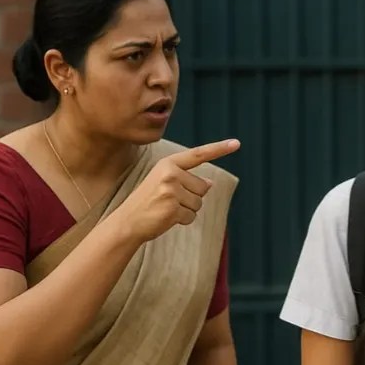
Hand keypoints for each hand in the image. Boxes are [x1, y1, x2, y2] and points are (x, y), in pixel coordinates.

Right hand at [118, 139, 239, 241]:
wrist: (127, 221)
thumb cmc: (148, 201)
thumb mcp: (163, 181)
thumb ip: (186, 178)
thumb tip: (209, 182)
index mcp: (168, 164)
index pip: (198, 154)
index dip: (219, 149)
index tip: (236, 143)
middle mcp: (170, 174)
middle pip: (203, 187)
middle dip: (192, 197)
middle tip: (169, 200)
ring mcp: (171, 191)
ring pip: (199, 203)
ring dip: (187, 210)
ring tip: (166, 208)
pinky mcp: (173, 209)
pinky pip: (191, 216)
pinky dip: (183, 220)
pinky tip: (166, 217)